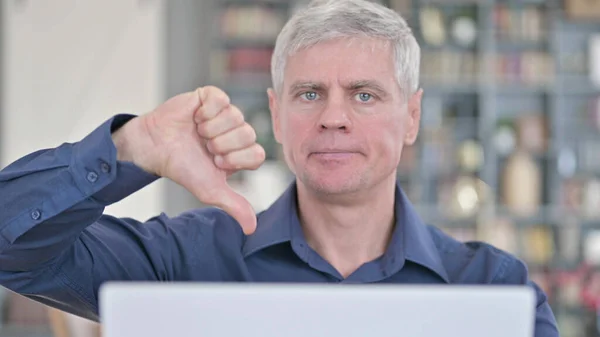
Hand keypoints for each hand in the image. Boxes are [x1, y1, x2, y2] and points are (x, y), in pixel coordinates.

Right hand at [112, 86, 264, 233]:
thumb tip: (251, 229)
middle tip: (205, 147)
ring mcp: (225, 113)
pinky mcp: (211, 97)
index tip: (217, 162)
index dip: (236, 159)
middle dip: (222, 144)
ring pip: (236, 116)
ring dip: (211, 129)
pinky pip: (222, 99)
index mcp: (241, 153)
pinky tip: (196, 117)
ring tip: (198, 133)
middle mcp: (236, 132)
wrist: (154, 148)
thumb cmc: (182, 168)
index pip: (258, 154)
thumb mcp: (209, 190)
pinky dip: (207, 111)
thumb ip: (234, 205)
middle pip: (248, 134)